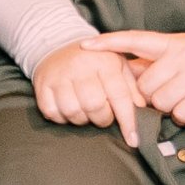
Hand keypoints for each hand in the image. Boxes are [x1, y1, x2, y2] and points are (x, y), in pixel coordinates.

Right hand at [29, 41, 144, 129]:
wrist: (59, 45)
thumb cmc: (95, 62)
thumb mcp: (118, 67)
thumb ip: (132, 88)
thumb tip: (143, 111)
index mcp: (104, 61)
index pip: (119, 95)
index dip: (128, 120)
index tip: (134, 140)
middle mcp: (81, 66)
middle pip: (94, 106)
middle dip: (102, 118)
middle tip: (103, 115)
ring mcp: (59, 75)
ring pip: (73, 111)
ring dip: (82, 119)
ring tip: (85, 111)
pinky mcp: (42, 84)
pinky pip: (52, 112)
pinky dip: (62, 117)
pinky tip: (68, 109)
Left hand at [106, 28, 184, 125]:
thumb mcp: (181, 48)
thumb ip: (154, 59)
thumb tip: (123, 70)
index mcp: (173, 42)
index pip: (134, 39)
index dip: (108, 43)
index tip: (84, 46)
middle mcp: (182, 55)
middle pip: (145, 86)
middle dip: (150, 94)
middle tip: (166, 90)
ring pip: (161, 102)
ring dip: (167, 106)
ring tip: (182, 96)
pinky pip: (181, 113)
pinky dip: (183, 115)